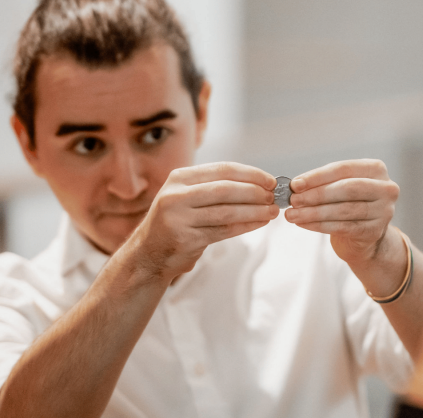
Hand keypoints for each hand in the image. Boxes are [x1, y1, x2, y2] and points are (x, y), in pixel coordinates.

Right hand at [122, 162, 278, 281]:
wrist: (148, 254)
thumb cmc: (177, 222)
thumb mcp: (188, 196)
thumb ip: (214, 187)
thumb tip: (259, 184)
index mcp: (179, 177)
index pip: (222, 169)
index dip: (251, 174)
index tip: (271, 180)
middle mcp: (176, 195)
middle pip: (226, 189)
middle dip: (255, 192)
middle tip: (274, 197)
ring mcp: (179, 217)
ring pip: (227, 211)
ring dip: (255, 211)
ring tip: (272, 211)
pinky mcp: (185, 239)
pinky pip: (224, 230)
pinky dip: (246, 226)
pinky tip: (260, 223)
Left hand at [284, 159, 398, 265]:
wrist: (364, 235)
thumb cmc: (349, 204)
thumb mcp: (341, 187)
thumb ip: (324, 182)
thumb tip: (295, 186)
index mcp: (377, 169)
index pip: (343, 169)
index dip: (317, 176)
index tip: (295, 184)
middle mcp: (386, 188)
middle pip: (346, 188)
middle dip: (316, 194)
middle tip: (293, 200)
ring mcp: (383, 211)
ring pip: (343, 210)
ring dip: (313, 212)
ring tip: (292, 214)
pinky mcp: (374, 231)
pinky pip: (342, 227)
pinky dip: (318, 225)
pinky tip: (303, 223)